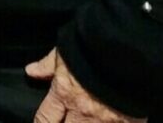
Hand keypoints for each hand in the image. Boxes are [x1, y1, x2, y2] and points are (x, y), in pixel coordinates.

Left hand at [25, 49, 143, 122]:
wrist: (131, 48)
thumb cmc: (95, 47)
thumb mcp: (66, 51)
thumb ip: (48, 65)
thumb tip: (31, 71)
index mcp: (64, 93)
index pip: (45, 119)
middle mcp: (82, 111)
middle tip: (67, 120)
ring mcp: (105, 121)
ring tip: (87, 121)